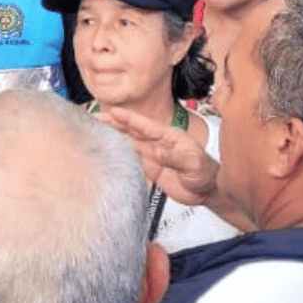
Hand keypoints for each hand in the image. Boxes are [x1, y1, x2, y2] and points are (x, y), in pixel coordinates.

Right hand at [100, 107, 218, 205]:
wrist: (207, 191)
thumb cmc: (205, 173)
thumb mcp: (193, 163)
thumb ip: (174, 156)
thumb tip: (157, 151)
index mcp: (169, 137)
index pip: (146, 126)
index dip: (129, 119)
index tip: (114, 112)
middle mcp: (158, 143)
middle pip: (132, 131)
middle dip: (114, 123)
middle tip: (96, 117)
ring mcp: (152, 155)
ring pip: (129, 143)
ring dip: (113, 136)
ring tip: (96, 130)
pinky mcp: (150, 168)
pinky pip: (131, 159)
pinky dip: (119, 154)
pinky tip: (107, 151)